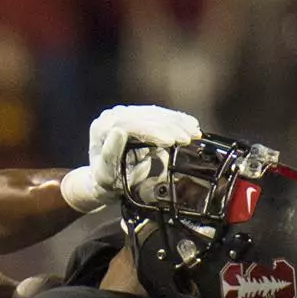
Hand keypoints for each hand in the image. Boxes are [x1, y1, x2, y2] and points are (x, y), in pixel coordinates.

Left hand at [61, 105, 202, 210]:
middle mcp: (112, 116)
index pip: (130, 124)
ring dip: (177, 123)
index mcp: (101, 128)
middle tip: (189, 137)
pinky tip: (191, 124)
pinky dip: (176, 120)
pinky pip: (159, 115)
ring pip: (155, 114)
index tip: (171, 141)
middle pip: (145, 116)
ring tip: (195, 132)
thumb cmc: (105, 183)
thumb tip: (119, 131)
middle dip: (170, 127)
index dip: (153, 131)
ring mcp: (125, 114)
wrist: (104, 183)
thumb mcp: (106, 175)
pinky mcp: (137, 116)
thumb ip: (110, 154)